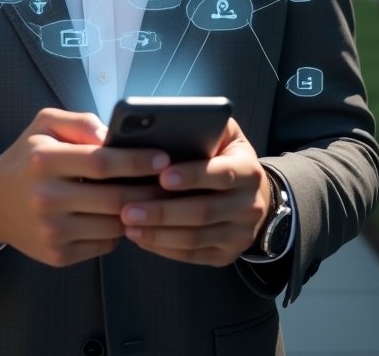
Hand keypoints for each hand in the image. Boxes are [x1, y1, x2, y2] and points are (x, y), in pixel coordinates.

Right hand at [0, 108, 168, 267]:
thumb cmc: (28, 156)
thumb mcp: (45, 124)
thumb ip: (81, 122)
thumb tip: (114, 136)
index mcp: (45, 160)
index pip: (102, 163)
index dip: (137, 161)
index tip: (162, 158)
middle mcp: (46, 198)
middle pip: (114, 198)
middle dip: (148, 190)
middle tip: (169, 183)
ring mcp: (52, 231)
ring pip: (114, 225)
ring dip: (137, 212)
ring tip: (149, 197)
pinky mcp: (58, 255)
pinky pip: (104, 244)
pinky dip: (118, 231)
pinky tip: (120, 215)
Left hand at [119, 117, 271, 265]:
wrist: (251, 194)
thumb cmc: (223, 156)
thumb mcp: (223, 134)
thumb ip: (202, 124)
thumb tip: (160, 123)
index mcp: (248, 170)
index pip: (221, 173)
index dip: (191, 175)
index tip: (161, 176)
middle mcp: (250, 205)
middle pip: (203, 212)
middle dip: (162, 211)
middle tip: (127, 208)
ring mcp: (240, 234)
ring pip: (195, 238)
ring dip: (158, 233)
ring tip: (127, 224)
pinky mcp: (227, 255)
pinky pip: (192, 255)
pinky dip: (164, 248)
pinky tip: (141, 238)